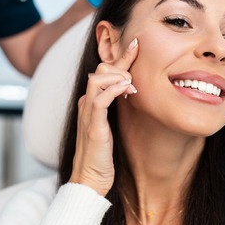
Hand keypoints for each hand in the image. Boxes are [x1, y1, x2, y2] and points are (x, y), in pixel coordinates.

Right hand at [69, 38, 138, 195]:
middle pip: (100, 69)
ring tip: (132, 85)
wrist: (89, 180)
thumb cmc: (102, 156)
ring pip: (98, 78)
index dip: (121, 56)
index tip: (136, 44)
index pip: (104, 71)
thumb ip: (117, 109)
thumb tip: (133, 92)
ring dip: (118, 76)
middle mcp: (87, 103)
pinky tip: (127, 89)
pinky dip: (114, 90)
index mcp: (91, 102)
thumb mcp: (111, 126)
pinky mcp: (92, 125)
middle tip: (137, 76)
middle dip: (122, 65)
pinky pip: (100, 99)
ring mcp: (88, 113)